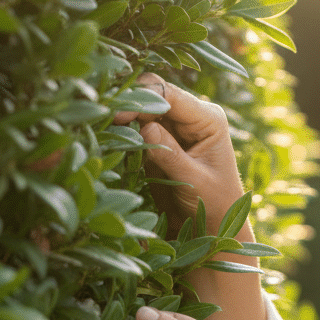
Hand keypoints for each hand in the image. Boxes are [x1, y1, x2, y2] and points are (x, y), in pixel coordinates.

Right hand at [113, 73, 243, 235]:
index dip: (143, 99)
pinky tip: (109, 137)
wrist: (214, 225)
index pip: (171, 95)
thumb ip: (171, 154)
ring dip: (123, 115)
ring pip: (141, 108)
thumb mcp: (194, 180)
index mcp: (208, 119)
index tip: (119, 116)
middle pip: (153, 94)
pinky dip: (123, 130)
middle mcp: (191, 116)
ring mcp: (174, 127)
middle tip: (107, 121)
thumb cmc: (214, 204)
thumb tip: (145, 127)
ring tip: (104, 128)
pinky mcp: (159, 140)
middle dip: (129, 103)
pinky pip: (136, 126)